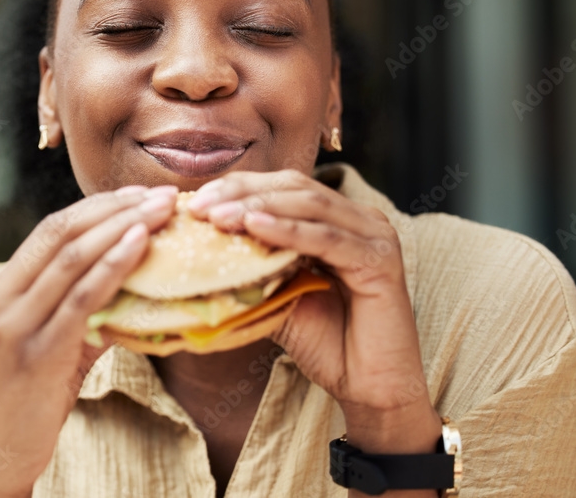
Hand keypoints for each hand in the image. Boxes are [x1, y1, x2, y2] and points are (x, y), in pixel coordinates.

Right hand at [0, 185, 177, 497]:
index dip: (97, 207)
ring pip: (72, 258)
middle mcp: (0, 300)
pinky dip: (113, 267)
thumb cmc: (19, 404)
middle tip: (161, 194)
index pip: (50, 231)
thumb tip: (132, 288)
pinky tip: (140, 246)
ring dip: (123, 228)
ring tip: (162, 211)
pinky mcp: (36, 354)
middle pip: (61, 233)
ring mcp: (14, 325)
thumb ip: (78, 315)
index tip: (138, 195)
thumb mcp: (42, 347)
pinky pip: (81, 299)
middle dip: (116, 207)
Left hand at [187, 170, 440, 456]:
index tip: (195, 201)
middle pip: (293, 187)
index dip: (238, 188)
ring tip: (218, 217)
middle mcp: (360, 219)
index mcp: (337, 220)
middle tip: (199, 206)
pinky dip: (288, 231)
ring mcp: (374, 235)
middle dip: (242, 193)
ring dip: (258, 207)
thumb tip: (199, 253)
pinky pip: (326, 239)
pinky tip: (254, 227)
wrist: (369, 388)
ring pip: (308, 206)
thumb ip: (253, 269)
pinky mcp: (380, 260)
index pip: (282, 187)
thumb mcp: (279, 297)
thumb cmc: (327, 344)